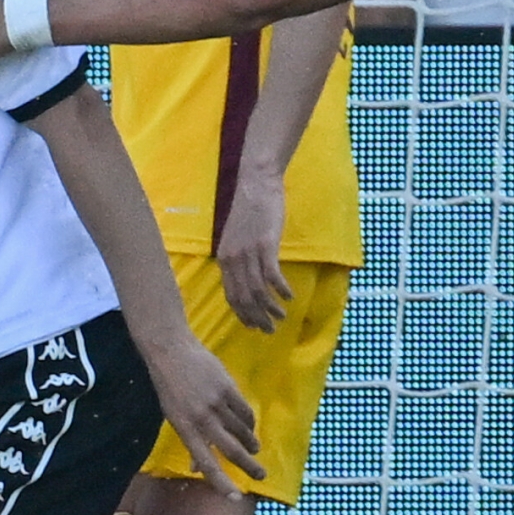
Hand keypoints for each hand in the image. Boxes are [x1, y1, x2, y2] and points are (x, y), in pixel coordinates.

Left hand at [140, 332, 263, 496]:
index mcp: (185, 430)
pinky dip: (250, 421)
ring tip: (255, 448)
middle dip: (248, 465)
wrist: (172, 352)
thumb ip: (189, 441)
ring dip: (250, 442)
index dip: (221, 482)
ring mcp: (215, 404)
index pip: (205, 463)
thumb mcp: (174, 417)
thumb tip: (197, 468)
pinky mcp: (227, 388)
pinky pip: (245, 411)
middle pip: (231, 450)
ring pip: (241, 431)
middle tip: (261, 475)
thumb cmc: (170, 388)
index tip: (235, 497)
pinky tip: (251, 426)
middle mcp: (202, 420)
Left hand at [213, 169, 294, 333]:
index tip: (253, 326)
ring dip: (270, 308)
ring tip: (281, 317)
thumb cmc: (249, 209)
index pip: (230, 296)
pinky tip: (289, 297)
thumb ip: (239, 258)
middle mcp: (232, 259)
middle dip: (256, 318)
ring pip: (257, 291)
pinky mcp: (265, 245)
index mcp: (224, 259)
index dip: (242, 315)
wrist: (256, 184)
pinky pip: (272, 276)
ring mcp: (248, 253)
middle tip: (270, 330)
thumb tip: (246, 278)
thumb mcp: (237, 238)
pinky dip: (281, 289)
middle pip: (244, 298)